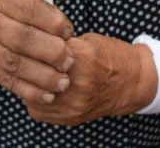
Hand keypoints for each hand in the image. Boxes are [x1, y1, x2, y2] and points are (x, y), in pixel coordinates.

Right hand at [0, 0, 73, 104]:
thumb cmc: (3, 4)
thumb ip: (40, 6)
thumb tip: (65, 31)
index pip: (27, 8)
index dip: (51, 21)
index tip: (68, 32)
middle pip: (20, 38)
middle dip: (49, 52)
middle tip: (69, 60)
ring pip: (14, 63)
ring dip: (42, 76)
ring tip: (63, 82)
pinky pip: (8, 81)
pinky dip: (29, 91)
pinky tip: (48, 95)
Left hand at [25, 33, 148, 124]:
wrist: (132, 83)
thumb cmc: (111, 56)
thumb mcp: (88, 40)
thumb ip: (62, 44)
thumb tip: (36, 42)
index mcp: (84, 58)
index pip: (44, 50)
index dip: (35, 45)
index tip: (32, 42)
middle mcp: (79, 84)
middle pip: (36, 74)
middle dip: (29, 64)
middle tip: (27, 57)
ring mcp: (75, 104)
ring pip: (32, 95)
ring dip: (29, 83)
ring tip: (32, 73)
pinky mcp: (71, 117)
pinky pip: (39, 110)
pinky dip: (35, 99)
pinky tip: (40, 88)